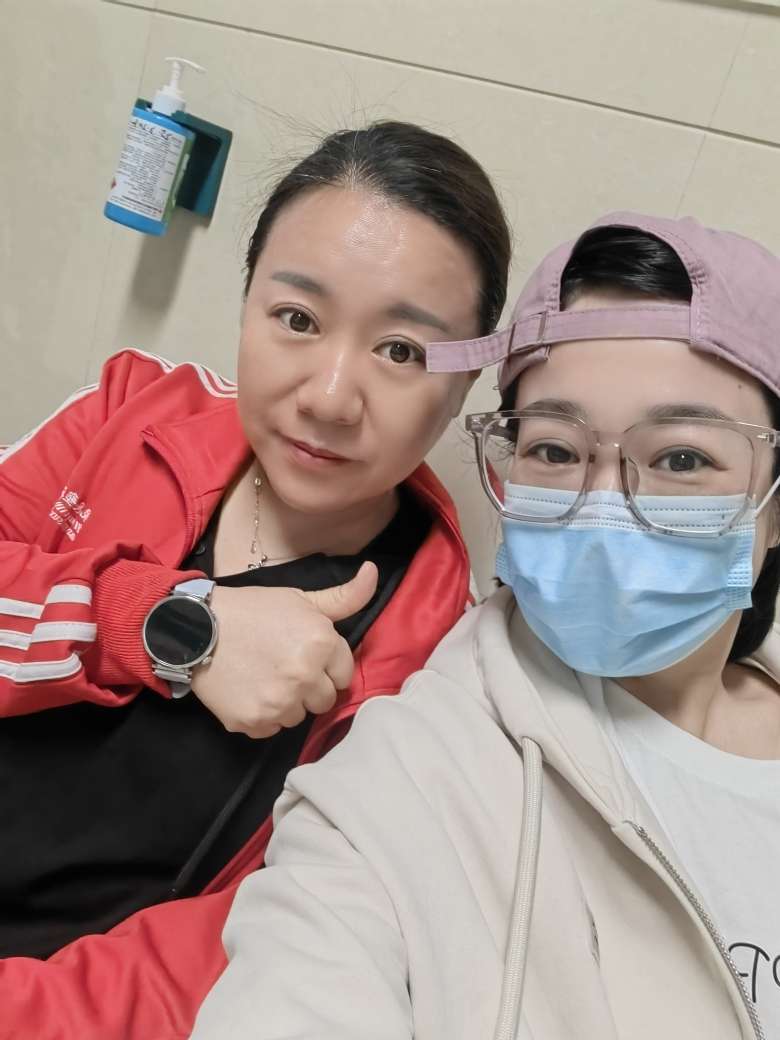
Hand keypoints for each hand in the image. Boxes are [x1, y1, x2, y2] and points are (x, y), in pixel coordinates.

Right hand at [190, 561, 377, 737]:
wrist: (197, 627)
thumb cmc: (253, 610)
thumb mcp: (301, 599)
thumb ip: (344, 597)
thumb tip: (373, 572)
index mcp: (322, 644)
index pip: (343, 674)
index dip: (325, 664)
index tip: (303, 654)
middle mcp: (305, 676)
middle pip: (324, 700)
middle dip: (310, 686)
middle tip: (283, 666)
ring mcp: (278, 703)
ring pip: (298, 717)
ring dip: (286, 703)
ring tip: (264, 677)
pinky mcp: (253, 722)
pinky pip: (271, 729)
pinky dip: (262, 716)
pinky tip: (249, 691)